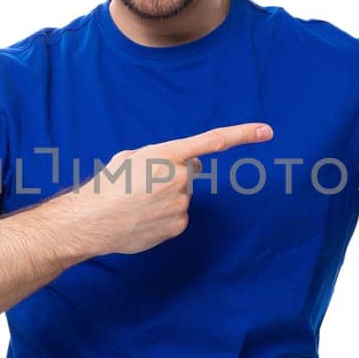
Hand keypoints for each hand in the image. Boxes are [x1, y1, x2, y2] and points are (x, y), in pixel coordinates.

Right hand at [60, 122, 273, 255]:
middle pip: (189, 173)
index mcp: (167, 154)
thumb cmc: (108, 184)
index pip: (213, 142)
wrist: (91, 220)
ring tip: (137, 202)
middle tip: (142, 184)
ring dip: (165, 197)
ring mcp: (180, 204)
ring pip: (181, 196)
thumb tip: (194, 167)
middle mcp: (179, 178)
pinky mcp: (178, 225)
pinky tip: (143, 218)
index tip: (267, 131)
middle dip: (172, 175)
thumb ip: (166, 156)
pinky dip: (163, 216)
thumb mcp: (133, 157)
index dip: (243, 135)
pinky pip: (178, 216)